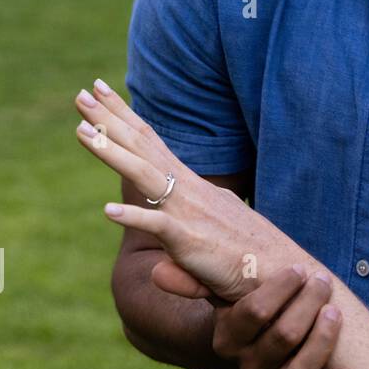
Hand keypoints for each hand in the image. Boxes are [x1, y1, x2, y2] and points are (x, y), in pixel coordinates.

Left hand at [73, 79, 307, 301]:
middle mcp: (190, 192)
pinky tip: (109, 213)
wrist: (288, 276)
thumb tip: (158, 267)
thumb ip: (180, 253)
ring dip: (112, 151)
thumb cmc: (251, 263)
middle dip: (112, 119)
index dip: (127, 120)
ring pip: (145, 175)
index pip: (154, 146)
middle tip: (84, 92)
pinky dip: (136, 219)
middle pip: (145, 148)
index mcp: (192, 189)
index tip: (103, 95)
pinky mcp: (194, 243)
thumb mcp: (210, 249)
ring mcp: (191, 214)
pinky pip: (160, 227)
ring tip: (81, 129)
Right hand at [153, 257, 353, 368]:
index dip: (279, 289)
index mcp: (227, 338)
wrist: (262, 334)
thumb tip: (159, 271)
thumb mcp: (223, 290)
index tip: (297, 268)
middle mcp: (249, 365)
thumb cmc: (249, 301)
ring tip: (334, 311)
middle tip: (321, 280)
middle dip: (307, 304)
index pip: (253, 313)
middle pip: (282, 338)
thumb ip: (195, 280)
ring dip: (322, 340)